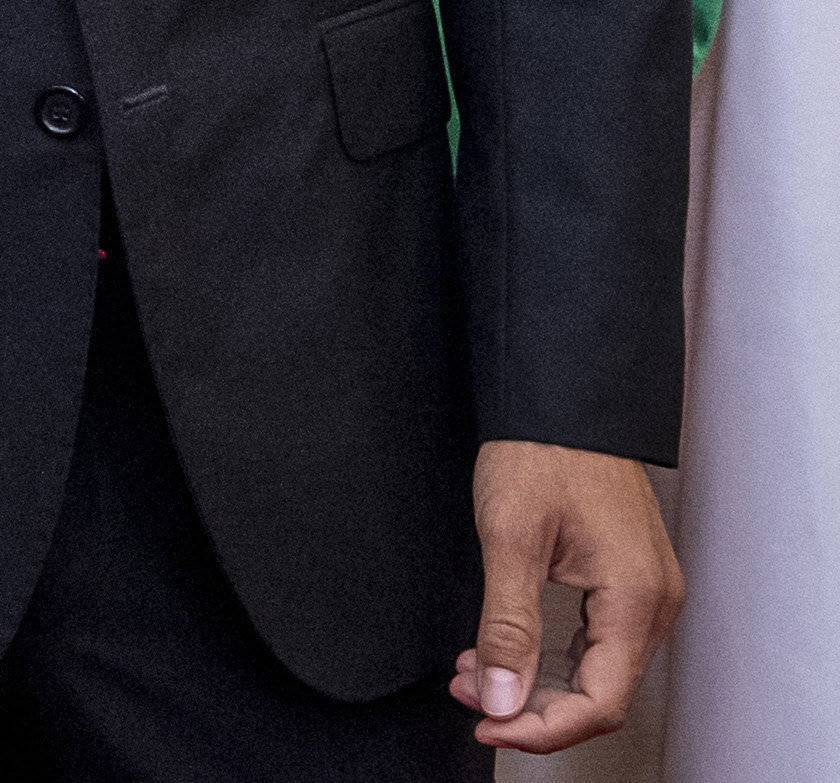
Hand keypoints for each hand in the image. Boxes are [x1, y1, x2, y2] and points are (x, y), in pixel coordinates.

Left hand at [451, 440, 682, 752]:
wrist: (560, 397)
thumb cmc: (541, 451)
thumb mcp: (510, 536)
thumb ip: (508, 624)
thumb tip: (502, 697)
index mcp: (636, 598)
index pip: (600, 701)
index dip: (542, 726)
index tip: (489, 724)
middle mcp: (654, 603)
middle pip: (601, 692)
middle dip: (531, 705)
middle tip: (470, 696)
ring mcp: (645, 592)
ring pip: (597, 670)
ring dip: (537, 681)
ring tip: (476, 673)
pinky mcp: (629, 580)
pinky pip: (596, 640)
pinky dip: (550, 654)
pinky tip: (506, 649)